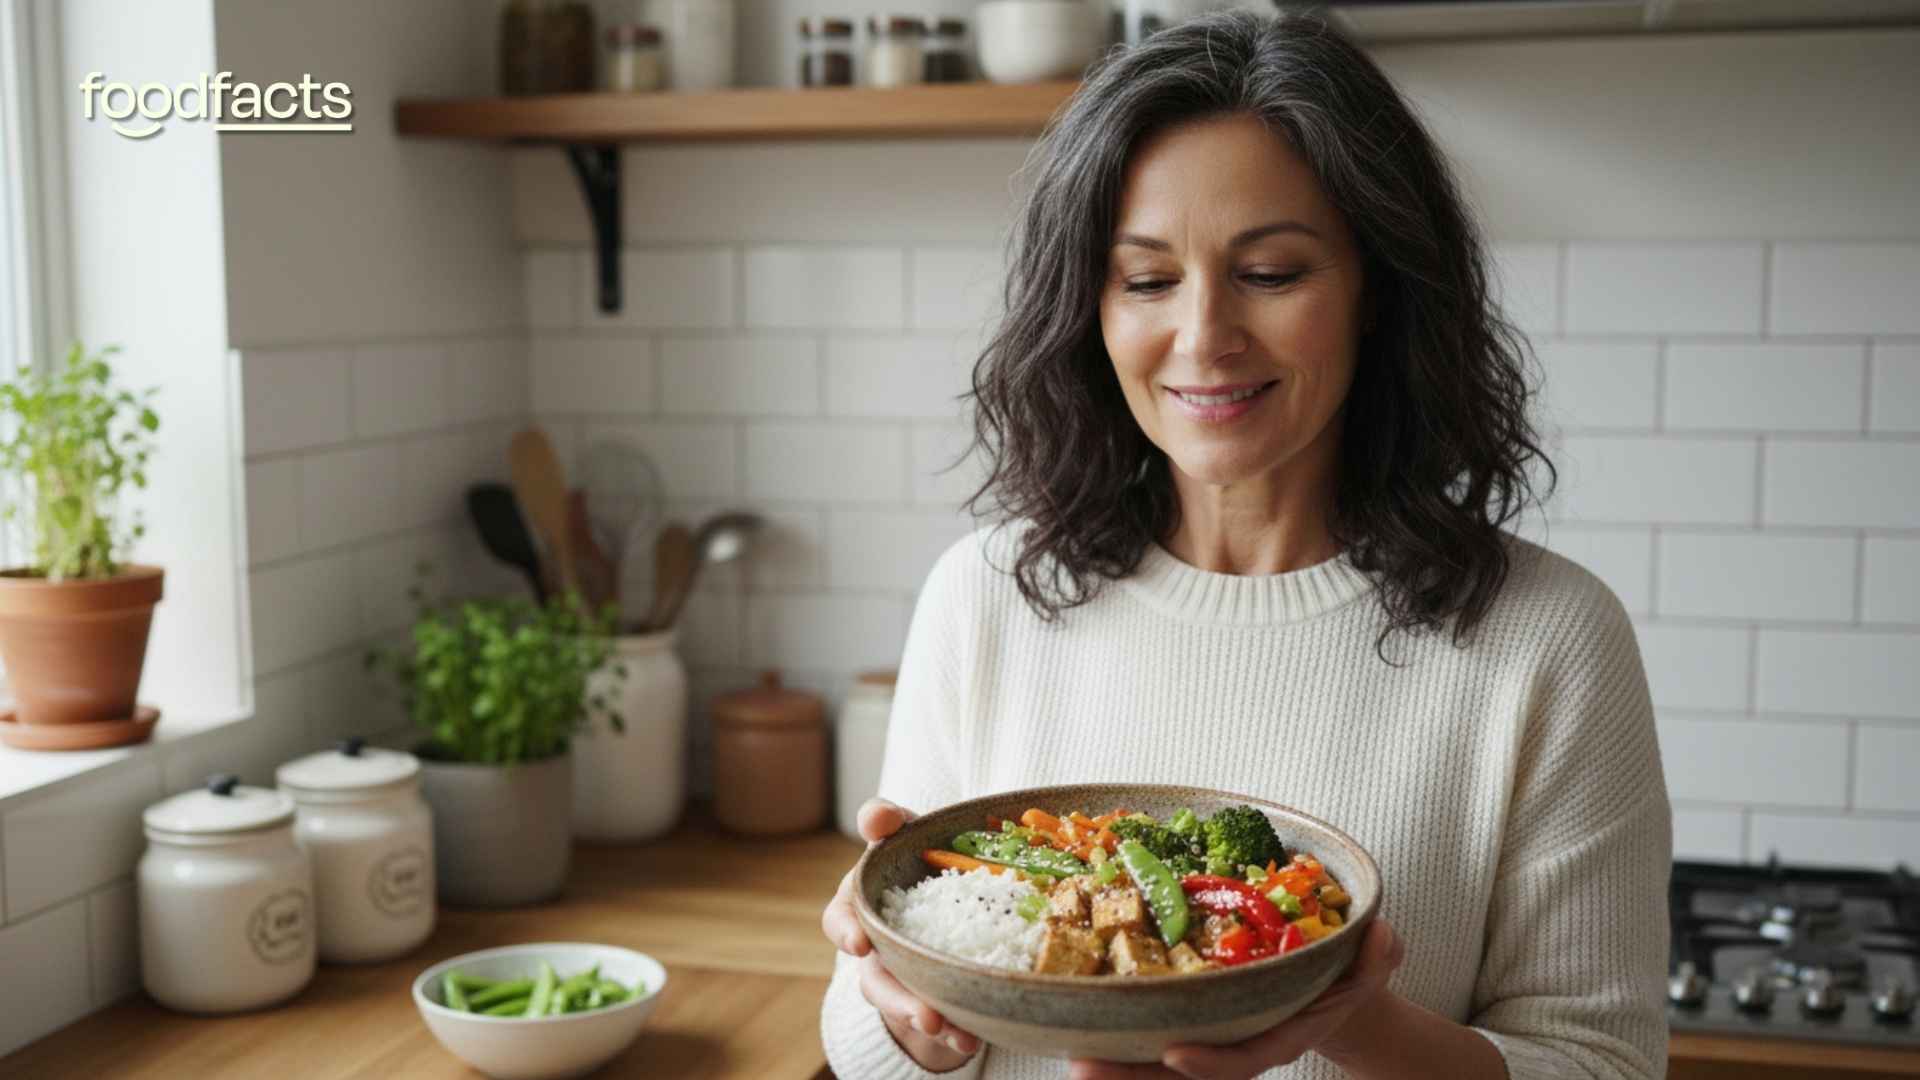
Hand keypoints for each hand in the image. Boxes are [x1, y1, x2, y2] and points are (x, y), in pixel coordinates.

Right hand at [821, 798, 981, 1070]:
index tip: (860, 943)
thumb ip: (888, 821)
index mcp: (862, 904)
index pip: (841, 917)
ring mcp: (899, 973)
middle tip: (921, 1012)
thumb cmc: (920, 852)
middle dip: (896, 997)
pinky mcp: (926, 993)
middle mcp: (874, 944)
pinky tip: (972, 1037)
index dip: (846, 931)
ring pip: (903, 1003)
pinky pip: (935, 1016)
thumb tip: (877, 820)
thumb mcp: (906, 831)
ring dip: (923, 1019)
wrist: (950, 887)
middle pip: (874, 976)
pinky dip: (953, 1030)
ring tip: (947, 1031)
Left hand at [1068, 919, 1405, 1079]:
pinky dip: (1118, 1034)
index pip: (1245, 1060)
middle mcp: (1241, 1042)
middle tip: (1083, 1067)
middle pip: (1184, 1073)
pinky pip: (1152, 1035)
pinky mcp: (1192, 1019)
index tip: (1173, 1054)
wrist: (1331, 984)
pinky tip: (1077, 1025)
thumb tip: (1382, 937)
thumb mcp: (1371, 961)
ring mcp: (1213, 1036)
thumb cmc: (1346, 971)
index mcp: (1281, 1034)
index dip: (1211, 1063)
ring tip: (1068, 1056)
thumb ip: (1378, 955)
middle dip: (1134, 1076)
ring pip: (1158, 1063)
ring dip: (1114, 1064)